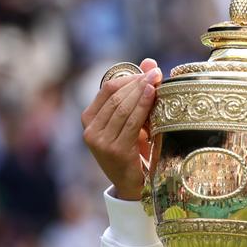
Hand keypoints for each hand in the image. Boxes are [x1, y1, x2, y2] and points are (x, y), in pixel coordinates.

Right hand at [81, 59, 162, 199]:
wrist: (135, 185)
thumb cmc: (135, 149)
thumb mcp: (135, 119)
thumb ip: (138, 92)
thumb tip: (149, 62)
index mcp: (89, 119)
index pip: (107, 89)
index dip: (129, 77)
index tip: (149, 70)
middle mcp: (90, 130)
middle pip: (115, 97)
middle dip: (138, 82)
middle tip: (156, 72)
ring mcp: (100, 141)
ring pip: (122, 107)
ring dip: (141, 91)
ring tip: (157, 80)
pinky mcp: (114, 150)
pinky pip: (130, 122)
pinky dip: (143, 105)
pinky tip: (153, 95)